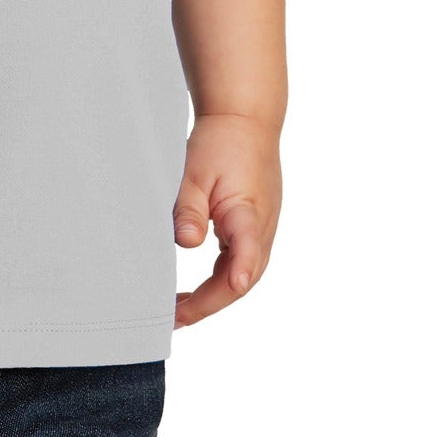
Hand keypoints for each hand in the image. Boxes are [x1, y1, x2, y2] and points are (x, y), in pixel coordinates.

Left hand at [172, 112, 281, 328]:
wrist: (246, 119)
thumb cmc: (222, 142)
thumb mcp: (197, 172)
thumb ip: (191, 208)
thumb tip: (186, 242)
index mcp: (248, 214)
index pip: (245, 255)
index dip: (233, 280)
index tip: (215, 300)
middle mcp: (261, 228)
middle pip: (241, 280)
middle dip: (208, 303)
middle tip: (174, 317)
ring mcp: (262, 229)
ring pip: (242, 274)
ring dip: (214, 295)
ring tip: (181, 309)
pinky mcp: (255, 226)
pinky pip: (241, 261)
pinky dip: (221, 278)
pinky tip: (199, 286)